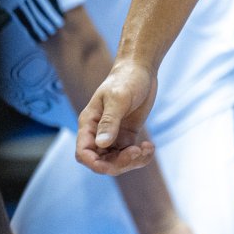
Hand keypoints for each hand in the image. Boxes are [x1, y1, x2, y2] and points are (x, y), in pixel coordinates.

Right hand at [77, 58, 158, 175]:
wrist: (141, 69)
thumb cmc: (126, 79)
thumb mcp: (118, 99)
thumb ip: (109, 122)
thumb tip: (101, 144)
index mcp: (89, 123)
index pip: (83, 153)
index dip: (94, 164)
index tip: (114, 164)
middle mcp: (98, 132)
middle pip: (101, 162)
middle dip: (119, 163)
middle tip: (137, 152)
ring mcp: (113, 135)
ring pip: (116, 162)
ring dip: (132, 161)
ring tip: (147, 148)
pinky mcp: (126, 135)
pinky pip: (129, 155)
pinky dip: (140, 156)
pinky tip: (150, 147)